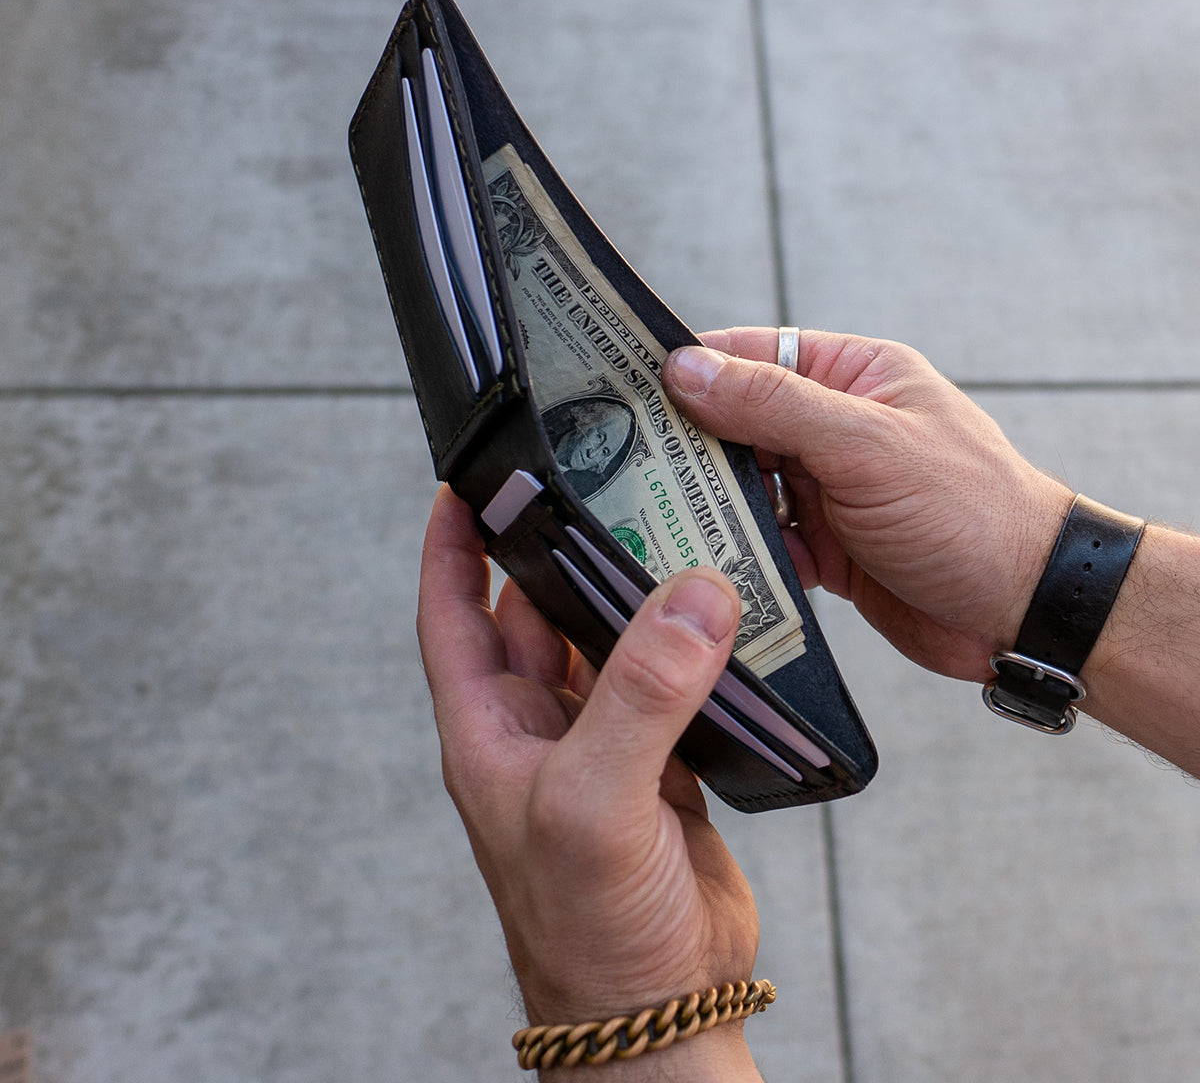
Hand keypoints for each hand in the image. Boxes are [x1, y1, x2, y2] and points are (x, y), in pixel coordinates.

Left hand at [417, 486, 765, 1080]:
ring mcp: (601, 748)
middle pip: (536, 617)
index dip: (452, 547)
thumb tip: (689, 598)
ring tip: (664, 534)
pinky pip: (667, 686)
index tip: (465, 482)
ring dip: (632, 598)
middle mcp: (539, 732)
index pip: (452, 615)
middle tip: (594, 487)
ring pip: (607, 646)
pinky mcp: (661, 767)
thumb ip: (640, 697)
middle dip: (559, 554)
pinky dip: (689, 649)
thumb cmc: (589, 932)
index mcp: (491, 733)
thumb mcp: (595, 802)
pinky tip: (715, 617)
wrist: (659, 1012)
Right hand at [663, 328, 1071, 682]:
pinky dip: (740, 553)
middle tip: (624, 465)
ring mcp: (827, 489)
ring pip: (743, 487)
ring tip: (658, 520)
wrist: (1025, 611)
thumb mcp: (866, 444)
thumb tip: (687, 368)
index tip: (629, 385)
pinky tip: (715, 567)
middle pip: (736, 424)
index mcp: (852, 376)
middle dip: (690, 447)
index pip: (753, 354)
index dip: (692, 366)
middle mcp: (834, 427)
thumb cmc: (968, 510)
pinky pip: (762, 541)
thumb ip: (773, 404)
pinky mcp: (823, 547)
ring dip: (712, 506)